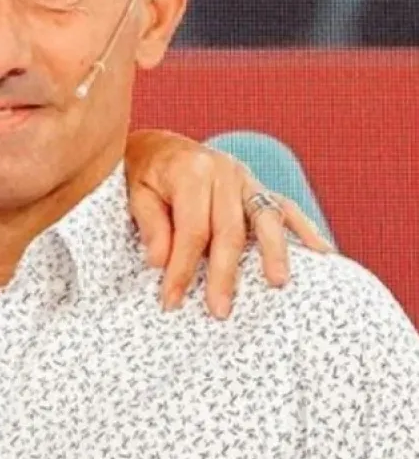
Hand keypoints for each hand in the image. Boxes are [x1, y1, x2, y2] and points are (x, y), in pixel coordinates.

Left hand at [124, 129, 332, 318]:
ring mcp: (246, 179)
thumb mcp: (136, 194)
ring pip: (266, 218)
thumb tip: (161, 262)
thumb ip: (151, 226)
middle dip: (225, 275)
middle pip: (230, 230)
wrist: (161, 148)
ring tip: (277, 283)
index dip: (182, 268)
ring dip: (274, 253)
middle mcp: (224, 172)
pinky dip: (305, 230)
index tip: (172, 300)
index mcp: (191, 172)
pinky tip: (322, 253)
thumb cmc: (146, 174)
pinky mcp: (258, 187)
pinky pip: (286, 208)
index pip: (191, 230)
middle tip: (220, 311)